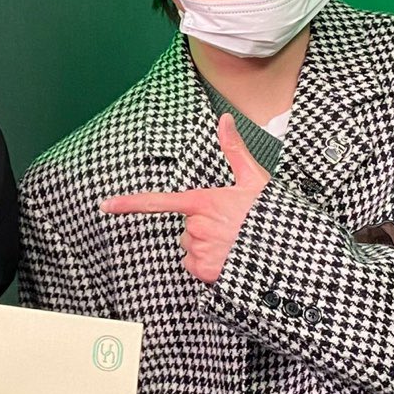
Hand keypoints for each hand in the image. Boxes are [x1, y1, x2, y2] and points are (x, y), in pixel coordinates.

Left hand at [100, 113, 270, 282]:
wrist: (287, 252)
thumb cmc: (271, 215)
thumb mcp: (255, 179)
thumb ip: (234, 150)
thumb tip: (224, 120)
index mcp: (204, 202)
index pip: (159, 202)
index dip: (129, 204)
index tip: (106, 205)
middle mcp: (197, 227)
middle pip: (185, 227)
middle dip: (203, 226)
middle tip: (231, 226)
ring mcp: (200, 251)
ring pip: (190, 246)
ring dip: (206, 246)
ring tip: (233, 243)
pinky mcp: (205, 273)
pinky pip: (195, 266)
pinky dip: (208, 265)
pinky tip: (229, 259)